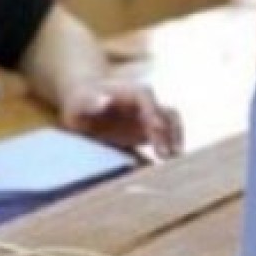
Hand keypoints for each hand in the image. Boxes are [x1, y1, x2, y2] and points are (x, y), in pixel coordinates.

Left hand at [60, 80, 183, 158]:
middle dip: (167, 132)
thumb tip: (103, 101)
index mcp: (129, 90)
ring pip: (172, 122)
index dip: (152, 111)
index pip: (146, 96)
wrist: (85, 109)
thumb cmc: (80, 105)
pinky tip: (169, 164)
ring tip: (172, 160)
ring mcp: (150, 116)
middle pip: (164, 112)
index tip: (156, 128)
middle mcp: (145, 101)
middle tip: (164, 155)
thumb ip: (90, 102)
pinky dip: (172, 146)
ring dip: (175, 139)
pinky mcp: (151, 130)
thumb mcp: (79, 104)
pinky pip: (169, 135)